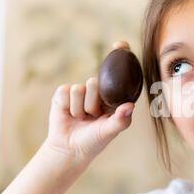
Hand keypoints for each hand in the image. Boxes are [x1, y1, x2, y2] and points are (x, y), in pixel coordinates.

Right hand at [44, 41, 135, 164]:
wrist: (69, 149)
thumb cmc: (95, 141)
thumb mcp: (110, 132)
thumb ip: (121, 120)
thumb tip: (131, 105)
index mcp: (112, 96)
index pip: (118, 72)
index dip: (119, 55)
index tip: (121, 44)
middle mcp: (97, 91)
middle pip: (94, 82)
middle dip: (93, 104)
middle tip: (92, 117)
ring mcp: (79, 92)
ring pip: (80, 89)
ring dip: (80, 109)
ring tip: (82, 118)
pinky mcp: (62, 95)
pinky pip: (66, 92)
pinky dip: (68, 107)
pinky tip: (69, 115)